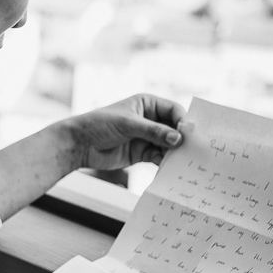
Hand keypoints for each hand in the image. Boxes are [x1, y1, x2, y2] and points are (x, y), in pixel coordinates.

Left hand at [63, 94, 185, 170]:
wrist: (80, 144)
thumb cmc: (100, 124)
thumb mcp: (129, 124)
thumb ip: (154, 132)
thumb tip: (178, 139)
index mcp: (147, 104)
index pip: (173, 110)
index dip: (183, 121)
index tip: (189, 134)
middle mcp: (150, 119)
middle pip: (174, 128)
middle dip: (182, 138)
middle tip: (193, 150)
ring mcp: (146, 137)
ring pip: (168, 144)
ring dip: (175, 153)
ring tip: (184, 162)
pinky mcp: (142, 152)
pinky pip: (159, 157)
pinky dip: (165, 162)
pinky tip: (170, 169)